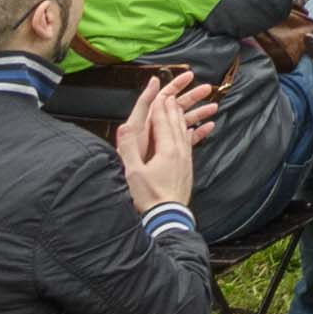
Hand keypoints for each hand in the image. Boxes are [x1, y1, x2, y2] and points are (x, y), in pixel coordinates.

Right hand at [116, 74, 201, 218]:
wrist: (168, 218)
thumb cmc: (149, 197)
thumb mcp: (133, 173)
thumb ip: (129, 148)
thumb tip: (123, 127)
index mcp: (166, 150)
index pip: (162, 122)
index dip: (160, 108)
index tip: (160, 95)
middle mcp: (179, 152)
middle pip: (176, 124)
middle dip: (172, 108)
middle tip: (170, 96)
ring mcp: (185, 160)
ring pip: (184, 133)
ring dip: (181, 118)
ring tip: (179, 109)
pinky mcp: (187, 169)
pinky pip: (189, 145)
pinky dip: (188, 134)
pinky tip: (188, 133)